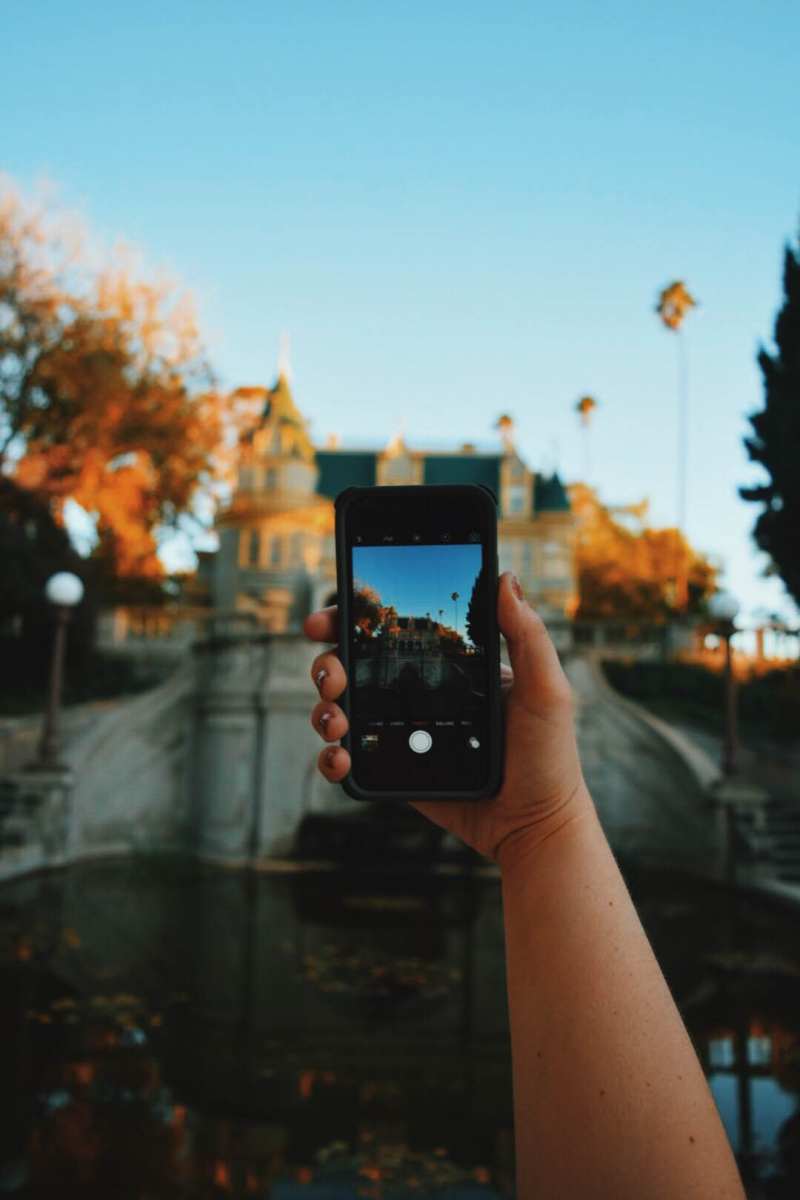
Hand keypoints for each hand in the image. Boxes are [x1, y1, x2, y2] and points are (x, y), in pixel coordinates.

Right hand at [304, 571, 590, 867]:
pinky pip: (348, 757)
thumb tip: (504, 577)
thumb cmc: (549, 756)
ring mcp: (401, 732)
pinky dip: (331, 756)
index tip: (331, 615)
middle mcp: (417, 693)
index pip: (392, 628)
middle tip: (331, 674)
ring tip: (335, 721)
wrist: (535, 826)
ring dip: (323, 708)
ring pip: (340, 708)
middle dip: (326, 662)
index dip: (354, 616)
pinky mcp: (392, 770)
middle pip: (352, 664)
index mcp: (447, 665)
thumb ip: (527, 634)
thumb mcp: (545, 689)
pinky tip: (340, 757)